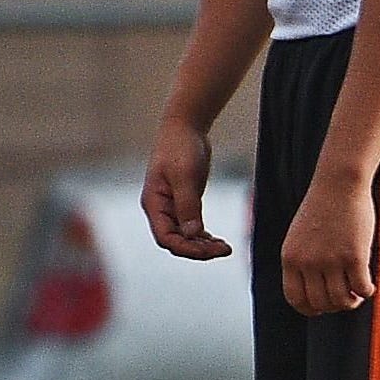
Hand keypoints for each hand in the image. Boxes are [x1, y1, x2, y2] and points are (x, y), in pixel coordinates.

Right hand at [141, 121, 227, 259]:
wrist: (185, 129)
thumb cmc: (180, 148)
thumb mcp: (185, 175)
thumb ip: (188, 205)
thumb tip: (192, 233)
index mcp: (154, 204)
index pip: (166, 238)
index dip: (186, 248)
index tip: (209, 251)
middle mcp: (160, 209)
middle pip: (176, 241)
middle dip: (198, 250)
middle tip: (224, 250)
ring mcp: (172, 208)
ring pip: (185, 238)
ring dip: (203, 246)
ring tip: (225, 249)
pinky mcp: (184, 203)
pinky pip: (192, 228)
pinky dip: (204, 237)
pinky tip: (218, 242)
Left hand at [280, 171, 375, 317]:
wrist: (339, 183)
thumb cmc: (323, 206)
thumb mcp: (300, 235)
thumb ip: (302, 261)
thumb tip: (316, 291)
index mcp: (290, 257)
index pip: (296, 299)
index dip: (311, 308)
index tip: (323, 306)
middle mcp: (308, 262)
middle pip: (321, 303)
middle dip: (335, 305)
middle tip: (347, 296)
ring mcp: (331, 260)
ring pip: (342, 300)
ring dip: (352, 301)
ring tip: (358, 291)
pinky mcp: (354, 256)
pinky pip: (361, 289)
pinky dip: (367, 291)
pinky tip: (370, 284)